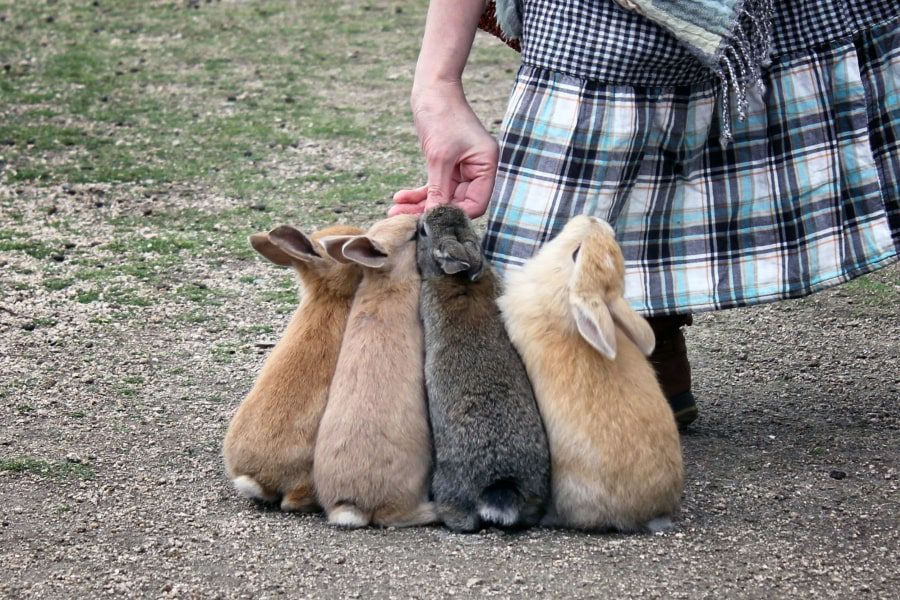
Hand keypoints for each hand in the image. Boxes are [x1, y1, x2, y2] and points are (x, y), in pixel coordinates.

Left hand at [390, 83, 497, 217]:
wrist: (433, 88)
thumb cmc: (442, 115)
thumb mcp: (439, 156)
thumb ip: (438, 189)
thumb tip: (434, 217)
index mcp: (487, 166)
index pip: (476, 204)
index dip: (455, 215)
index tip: (432, 221)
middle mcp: (478, 170)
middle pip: (457, 203)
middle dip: (431, 211)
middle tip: (404, 219)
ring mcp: (463, 168)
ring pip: (442, 197)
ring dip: (419, 204)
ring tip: (394, 211)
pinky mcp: (448, 165)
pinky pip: (434, 186)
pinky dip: (418, 192)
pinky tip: (400, 197)